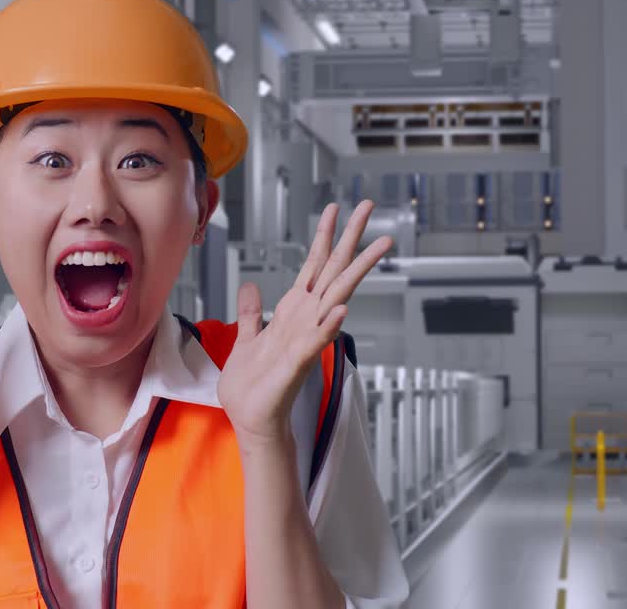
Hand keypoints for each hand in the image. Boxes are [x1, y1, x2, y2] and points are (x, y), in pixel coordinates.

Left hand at [217, 201, 392, 449]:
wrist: (252, 418)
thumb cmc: (252, 385)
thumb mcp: (246, 338)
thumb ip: (252, 313)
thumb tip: (251, 287)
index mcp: (292, 311)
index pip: (313, 265)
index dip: (324, 236)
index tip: (335, 208)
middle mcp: (305, 319)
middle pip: (333, 271)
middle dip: (350, 239)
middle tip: (369, 207)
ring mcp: (305, 339)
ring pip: (335, 298)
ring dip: (356, 272)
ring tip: (380, 245)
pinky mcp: (297, 363)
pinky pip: (315, 340)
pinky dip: (328, 325)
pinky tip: (341, 309)